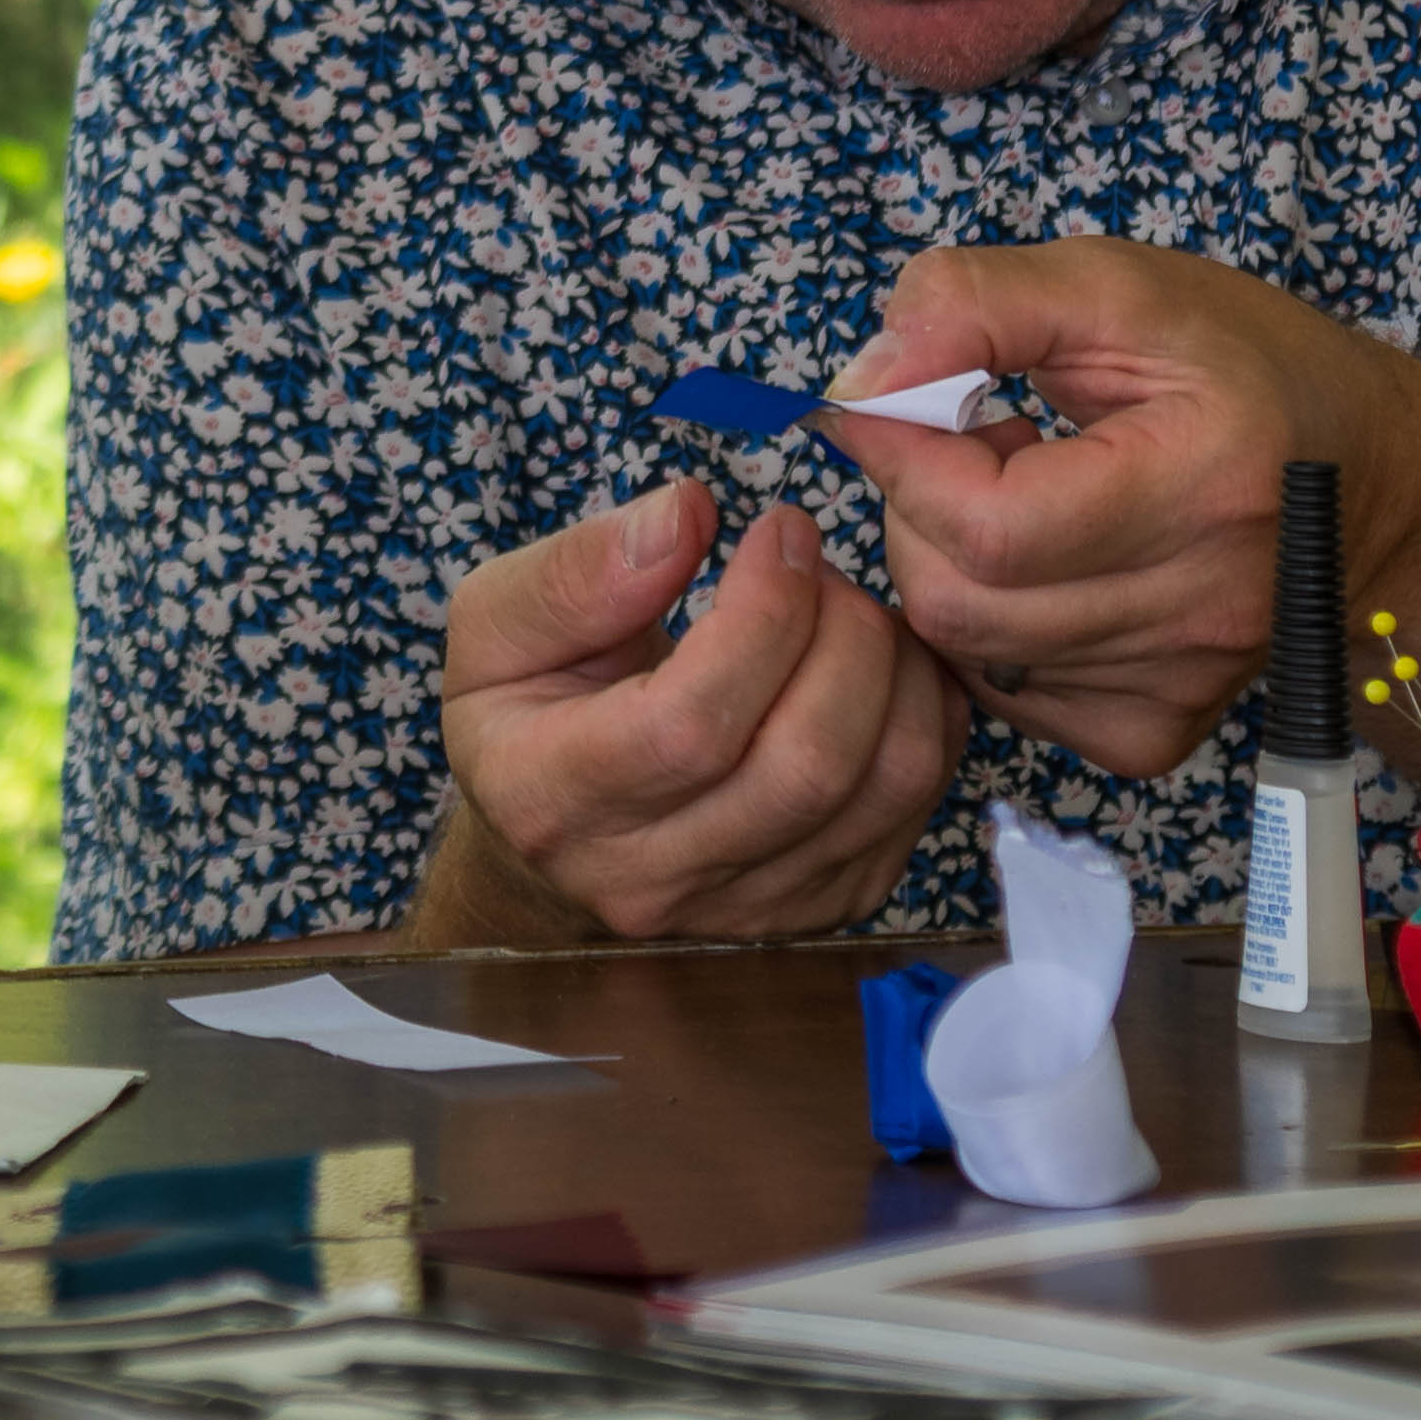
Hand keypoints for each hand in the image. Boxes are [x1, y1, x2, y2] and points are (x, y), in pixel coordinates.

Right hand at [415, 481, 970, 945]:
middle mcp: (652, 878)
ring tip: (849, 608)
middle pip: (806, 763)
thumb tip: (689, 514)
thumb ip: (578, 571)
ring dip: (896, 668)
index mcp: (555, 799)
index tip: (778, 530)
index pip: (691, 724)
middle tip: (818, 563)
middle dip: (844, 632)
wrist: (552, 832)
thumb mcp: (497, 624)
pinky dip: (923, 712)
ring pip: (883, 786)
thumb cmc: (526, 709)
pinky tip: (874, 664)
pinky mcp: (822, 904)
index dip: (763, 613)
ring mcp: (747, 905)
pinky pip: (915, 803)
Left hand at [821, 238, 1420, 777]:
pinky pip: (1006, 693)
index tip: (899, 396)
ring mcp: (1183, 684)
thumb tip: (864, 378)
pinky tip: (1041, 565)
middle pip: (958, 601)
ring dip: (949, 560)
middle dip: (916, 506)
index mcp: (1208, 482)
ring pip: (968, 650)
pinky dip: (986, 627)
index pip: (989, 523)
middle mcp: (1205, 606)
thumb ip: (978, 305)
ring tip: (1019, 492)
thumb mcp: (1118, 286)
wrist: (1376, 482)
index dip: (905, 455)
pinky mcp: (1156, 731)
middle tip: (971, 440)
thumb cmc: (1244, 367)